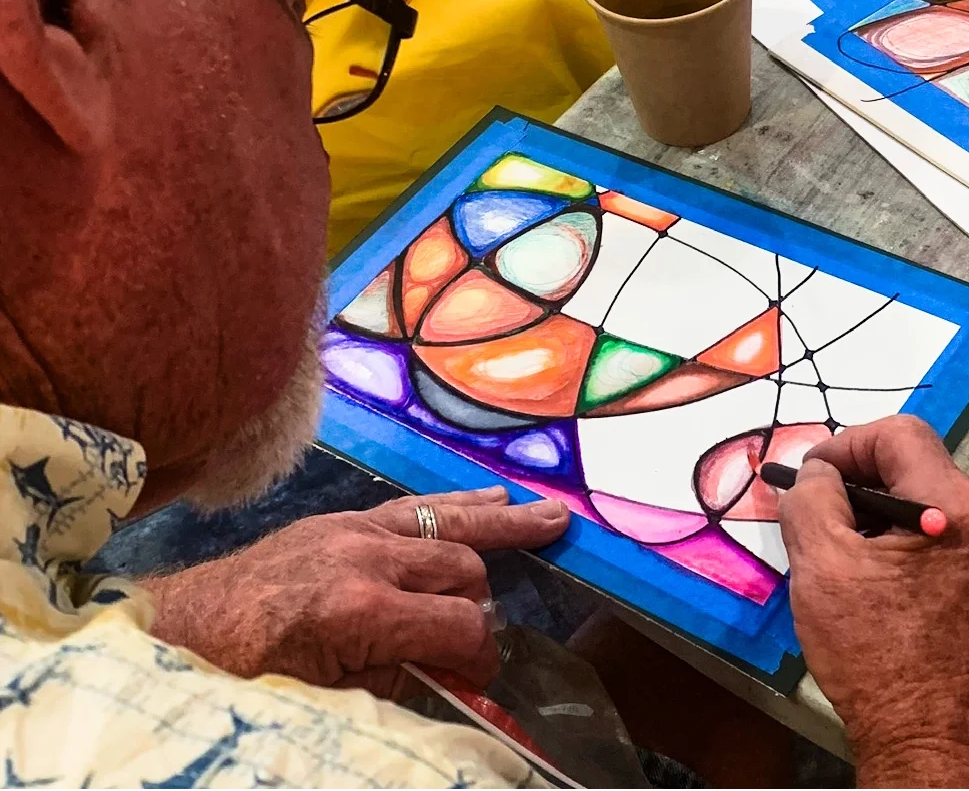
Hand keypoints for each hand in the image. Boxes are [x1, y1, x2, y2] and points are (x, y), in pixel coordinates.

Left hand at [144, 486, 568, 695]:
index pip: (461, 625)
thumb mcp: (328, 696)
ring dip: (502, 525)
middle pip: (463, 568)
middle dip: (480, 605)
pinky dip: (458, 505)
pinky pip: (416, 506)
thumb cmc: (252, 672)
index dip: (479, 659)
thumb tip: (456, 682)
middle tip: (476, 639)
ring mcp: (358, 529)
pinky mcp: (347, 518)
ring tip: (551, 519)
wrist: (189, 625)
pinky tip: (493, 501)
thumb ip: (399, 681)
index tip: (476, 682)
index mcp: (362, 609)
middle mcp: (368, 556)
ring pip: (450, 521)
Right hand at [777, 415, 968, 788]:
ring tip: (841, 557)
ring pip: (927, 504)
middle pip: (915, 467)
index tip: (811, 479)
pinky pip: (944, 539)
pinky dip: (903, 545)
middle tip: (817, 518)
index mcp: (959, 508)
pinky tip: (874, 584)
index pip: (898, 434)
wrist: (936, 749)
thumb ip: (811, 498)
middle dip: (857, 484)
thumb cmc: (876, 656)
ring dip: (878, 516)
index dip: (845, 445)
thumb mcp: (821, 565)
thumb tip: (817, 474)